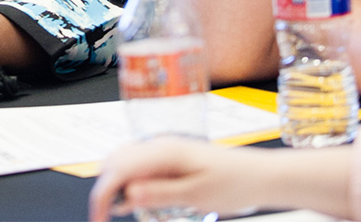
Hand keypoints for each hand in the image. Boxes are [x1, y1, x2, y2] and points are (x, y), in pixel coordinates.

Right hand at [89, 138, 270, 221]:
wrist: (260, 175)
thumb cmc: (234, 184)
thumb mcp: (196, 196)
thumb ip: (160, 193)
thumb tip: (126, 194)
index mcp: (163, 152)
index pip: (118, 170)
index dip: (103, 196)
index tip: (100, 220)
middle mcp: (158, 145)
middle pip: (114, 162)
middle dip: (106, 190)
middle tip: (109, 217)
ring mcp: (163, 149)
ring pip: (123, 162)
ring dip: (117, 185)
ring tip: (125, 210)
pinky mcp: (169, 156)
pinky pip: (139, 165)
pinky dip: (131, 182)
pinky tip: (138, 199)